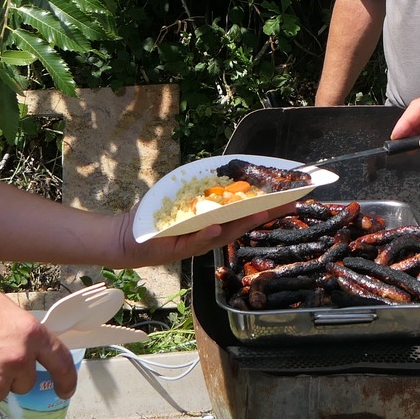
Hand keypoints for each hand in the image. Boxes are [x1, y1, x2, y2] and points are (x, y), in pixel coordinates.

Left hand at [107, 203, 284, 271]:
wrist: (129, 238)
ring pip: (225, 233)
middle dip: (267, 213)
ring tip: (262, 212)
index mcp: (216, 222)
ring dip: (243, 223)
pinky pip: (195, 240)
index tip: (290, 194)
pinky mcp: (178, 247)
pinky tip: (217, 225)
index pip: (246, 212)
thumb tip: (223, 170)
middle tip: (290, 203)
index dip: (268, 205)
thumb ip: (202, 190)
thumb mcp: (183, 198)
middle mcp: (211, 234)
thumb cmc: (157, 217)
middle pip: (244, 223)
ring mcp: (197, 242)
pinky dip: (207, 233)